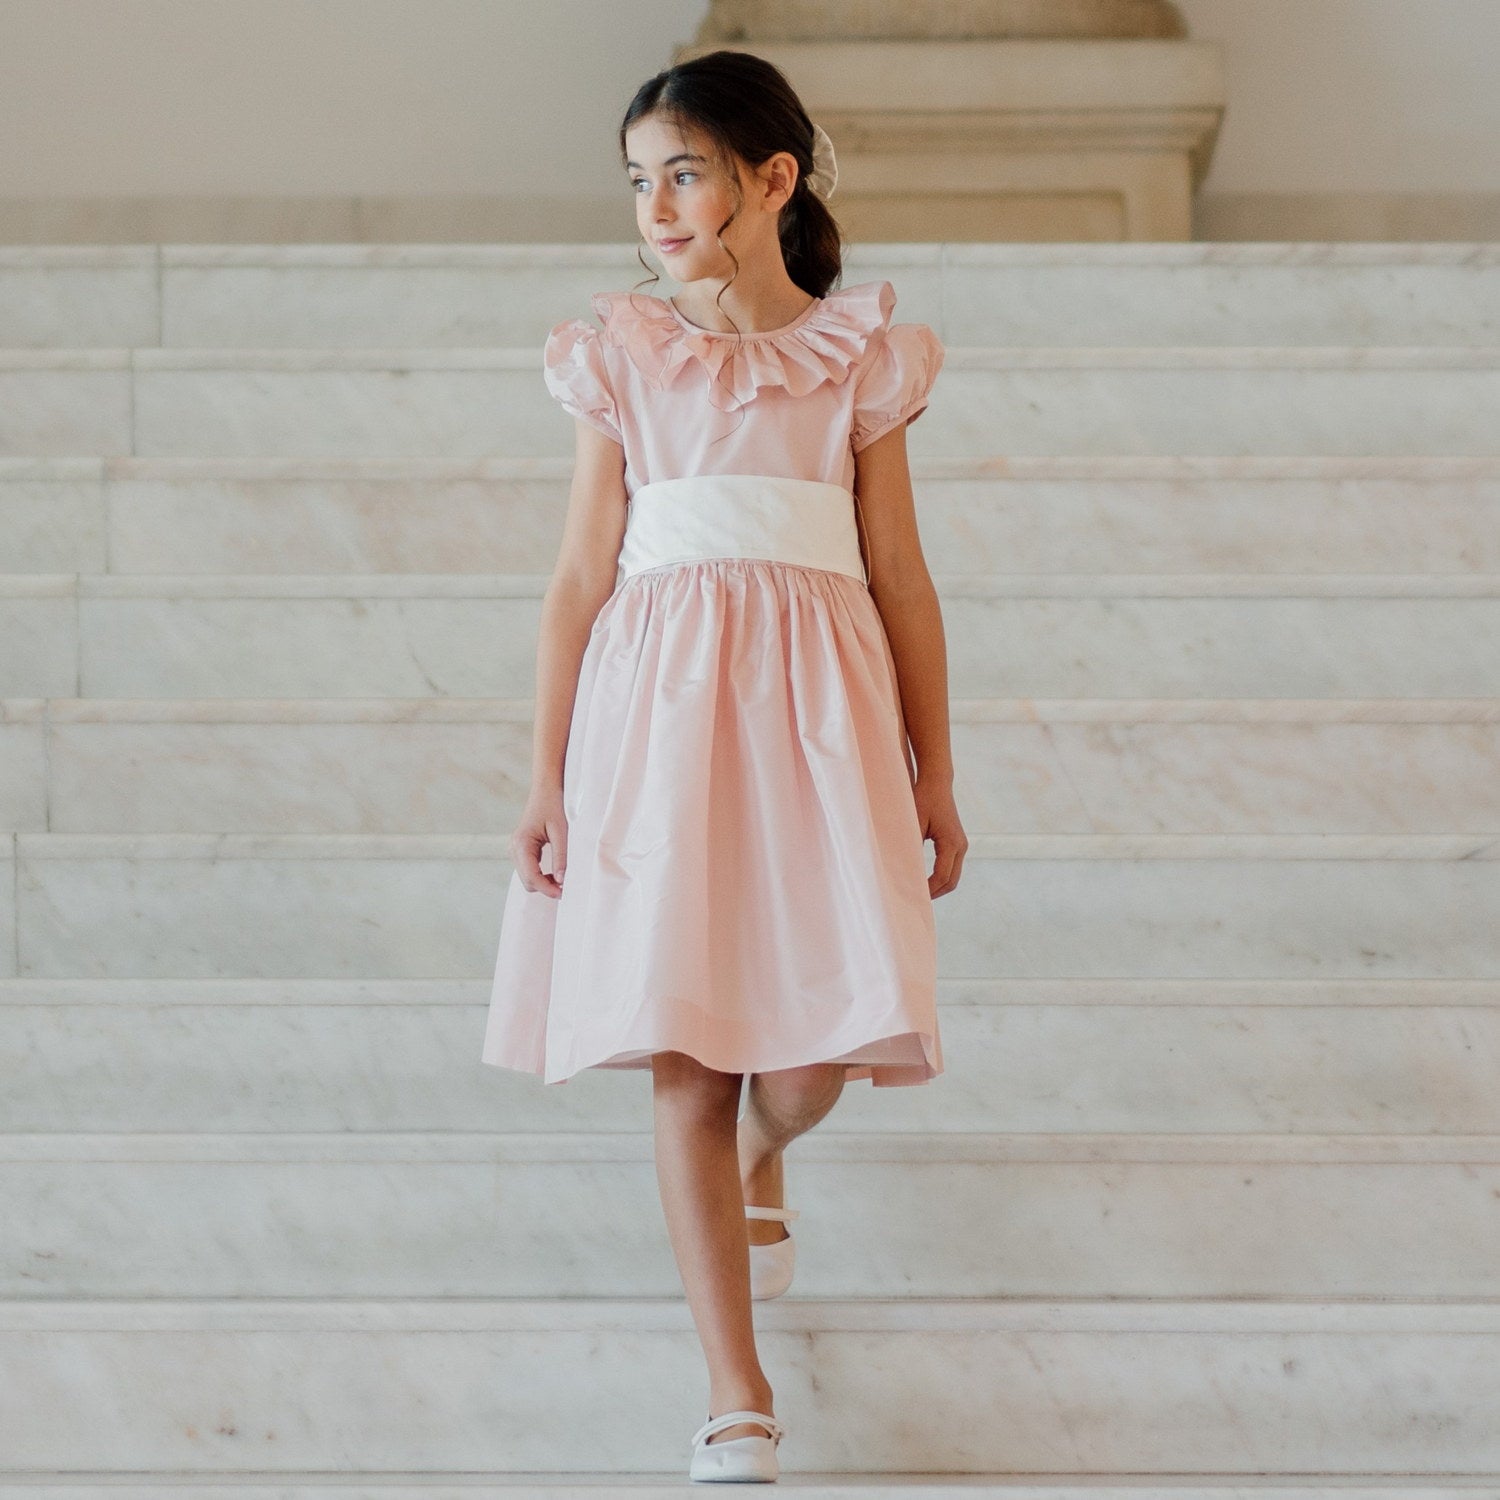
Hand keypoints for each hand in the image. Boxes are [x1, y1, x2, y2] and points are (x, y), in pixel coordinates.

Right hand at [510, 786, 567, 898]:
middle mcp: (514, 848)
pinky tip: (554, 872)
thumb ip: (561, 857)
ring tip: (562, 878)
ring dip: (543, 882)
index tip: (563, 894)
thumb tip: (561, 881)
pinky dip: (541, 875)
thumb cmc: (554, 806)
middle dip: (545, 887)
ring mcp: (515, 850)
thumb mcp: (561, 831)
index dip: (547, 888)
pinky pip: (528, 870)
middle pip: (527, 881)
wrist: (546, 790)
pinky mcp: (520, 850)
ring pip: (527, 878)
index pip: (531, 876)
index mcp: (522, 844)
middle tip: (566, 887)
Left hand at [914, 776, 966, 897]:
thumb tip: (904, 872)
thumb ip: (911, 847)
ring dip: (938, 887)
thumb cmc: (922, 799)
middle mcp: (961, 846)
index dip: (928, 890)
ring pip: (953, 876)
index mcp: (951, 842)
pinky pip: (951, 867)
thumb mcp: (913, 823)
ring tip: (918, 894)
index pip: (941, 876)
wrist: (936, 783)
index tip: (912, 896)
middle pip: (951, 881)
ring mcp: (961, 845)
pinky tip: (924, 881)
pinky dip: (940, 878)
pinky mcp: (957, 843)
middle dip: (935, 893)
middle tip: (915, 901)